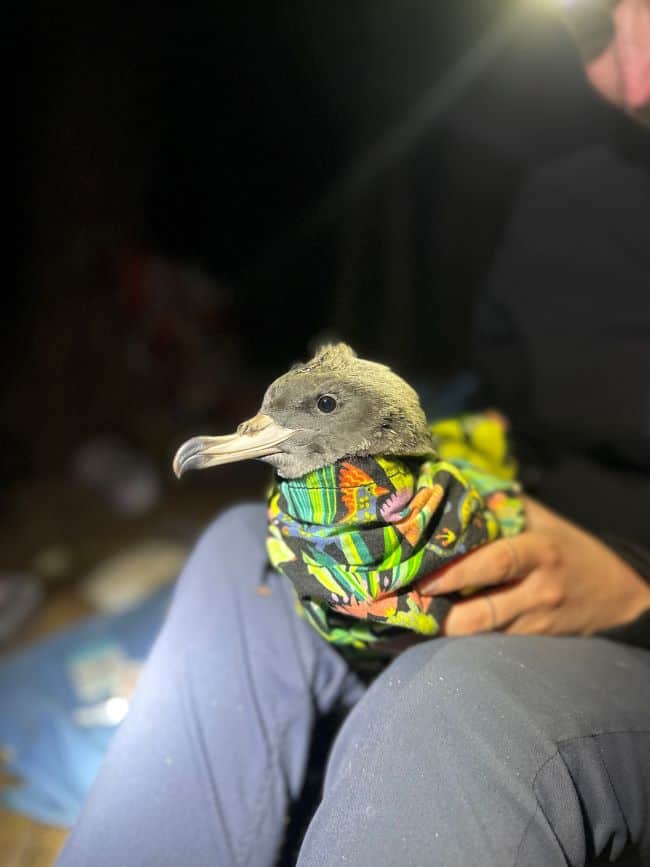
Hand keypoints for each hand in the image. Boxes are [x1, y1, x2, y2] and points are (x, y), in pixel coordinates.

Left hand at [416, 497, 649, 636]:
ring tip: (406, 622)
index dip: (456, 573)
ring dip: (445, 631)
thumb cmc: (568, 547)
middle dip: (442, 616)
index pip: (495, 563)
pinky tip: (432, 635)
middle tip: (402, 607)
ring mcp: (537, 622)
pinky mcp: (534, 643)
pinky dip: (463, 641)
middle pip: (485, 612)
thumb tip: (448, 482)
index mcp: (539, 552)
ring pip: (484, 634)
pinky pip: (492, 643)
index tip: (421, 578)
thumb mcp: (540, 520)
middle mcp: (538, 591)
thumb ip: (499, 506)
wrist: (618, 593)